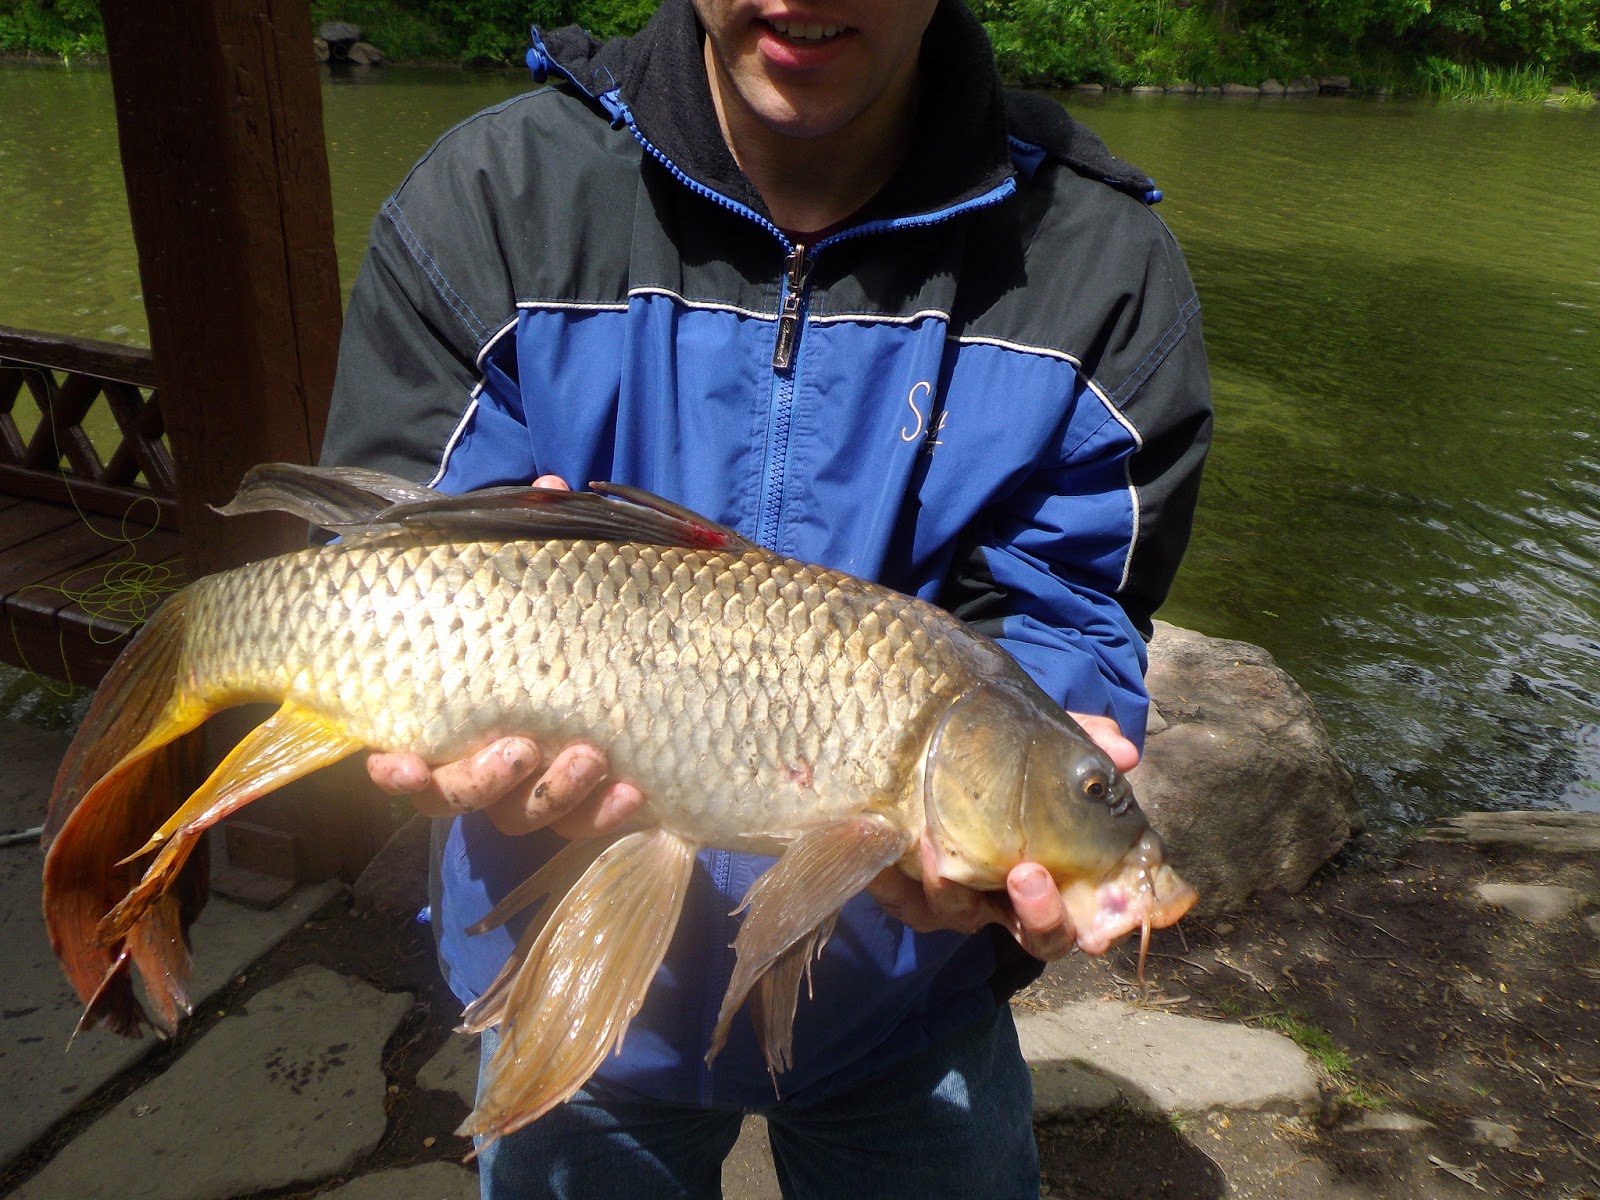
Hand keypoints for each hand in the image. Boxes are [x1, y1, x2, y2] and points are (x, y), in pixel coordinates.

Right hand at [365, 473, 644, 839]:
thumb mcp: (546, 571)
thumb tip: (552, 488)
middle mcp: (489, 762)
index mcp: (458, 716)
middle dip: (484, 781)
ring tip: (591, 757)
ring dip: (554, 794)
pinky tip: (632, 790)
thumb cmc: (563, 611)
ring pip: (526, 816)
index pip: (413, 761)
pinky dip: (606, 813)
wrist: (644, 649)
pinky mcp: (594, 802)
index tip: (394, 762)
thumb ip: (535, 539)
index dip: (402, 774)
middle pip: (464, 799)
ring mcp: (540, 788)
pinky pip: (590, 824)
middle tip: (523, 748)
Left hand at [866, 712, 1138, 960]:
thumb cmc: (1007, 755)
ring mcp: (959, 898)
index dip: (1094, 931)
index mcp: (1054, 875)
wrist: (937, 741)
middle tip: (1028, 874)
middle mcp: (1009, 898)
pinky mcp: (907, 889)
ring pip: (957, 917)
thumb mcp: (1047, 742)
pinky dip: (891, 879)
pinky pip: (899, 899)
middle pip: (1036, 937)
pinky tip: (882, 838)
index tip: (1098, 931)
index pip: (1082, 923)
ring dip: (949, 888)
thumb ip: (1086, 743)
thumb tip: (1124, 752)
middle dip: (1039, 916)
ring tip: (936, 842)